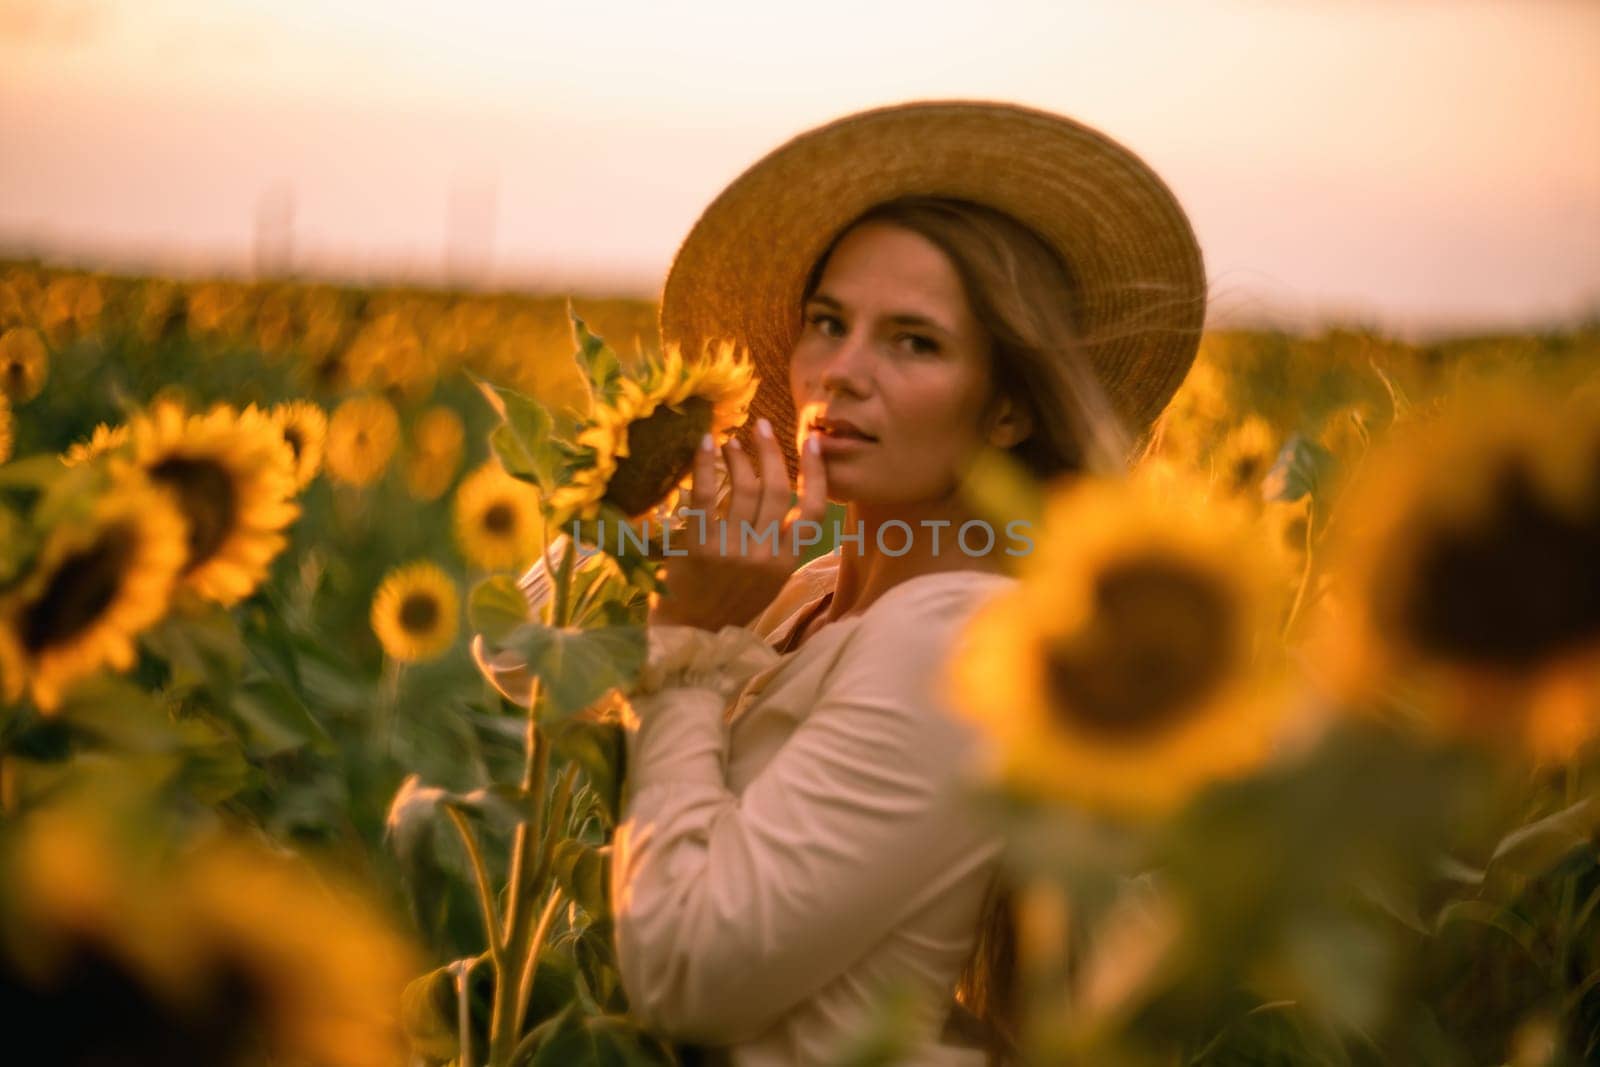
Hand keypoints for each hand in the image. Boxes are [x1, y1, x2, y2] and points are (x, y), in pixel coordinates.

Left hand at [648, 417, 827, 631]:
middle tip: (761, 425)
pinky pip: (705, 495)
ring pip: (744, 488)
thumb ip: (779, 546)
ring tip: (729, 441)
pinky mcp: (699, 547)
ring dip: (738, 456)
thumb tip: (784, 500)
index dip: (816, 474)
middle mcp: (763, 554)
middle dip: (771, 450)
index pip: (813, 511)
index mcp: (785, 563)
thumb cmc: (727, 606)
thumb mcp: (767, 582)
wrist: (689, 634)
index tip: (813, 444)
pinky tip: (704, 445)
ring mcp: (732, 550)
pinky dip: (705, 465)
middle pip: (776, 489)